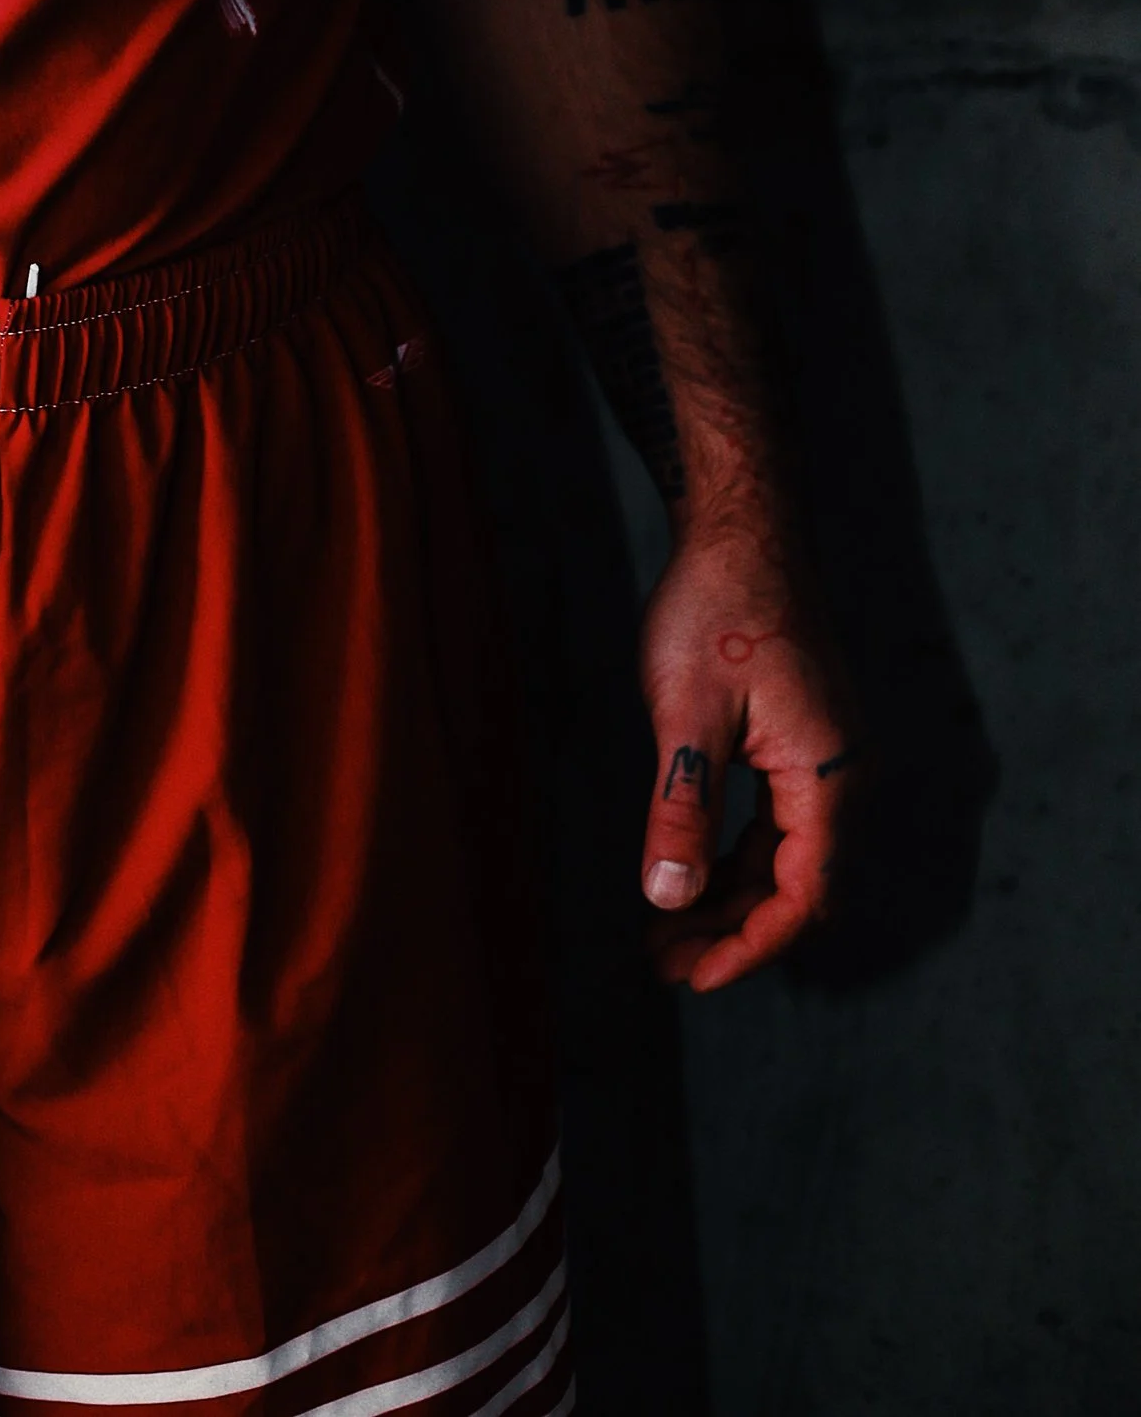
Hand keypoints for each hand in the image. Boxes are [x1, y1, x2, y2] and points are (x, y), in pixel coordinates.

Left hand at [635, 507, 856, 991]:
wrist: (740, 529)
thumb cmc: (715, 610)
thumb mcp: (685, 714)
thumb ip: (682, 809)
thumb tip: (669, 898)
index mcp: (828, 776)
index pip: (801, 894)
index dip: (750, 946)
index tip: (695, 976)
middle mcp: (841, 774)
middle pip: (795, 884)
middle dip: (732, 930)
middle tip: (665, 964)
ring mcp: (824, 756)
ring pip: (783, 855)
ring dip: (730, 895)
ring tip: (667, 928)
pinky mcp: (802, 739)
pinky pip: (777, 820)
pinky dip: (736, 853)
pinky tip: (692, 869)